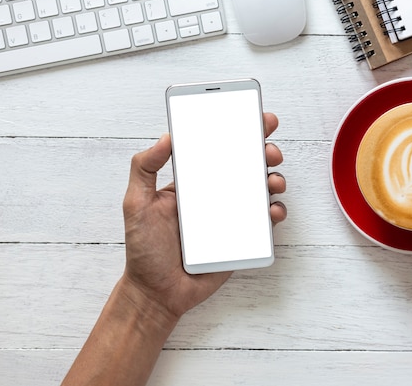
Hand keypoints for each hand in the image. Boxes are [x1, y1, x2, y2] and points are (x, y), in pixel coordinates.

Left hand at [121, 112, 286, 324]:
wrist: (157, 292)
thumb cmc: (145, 250)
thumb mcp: (136, 204)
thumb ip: (144, 169)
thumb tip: (167, 137)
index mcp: (193, 182)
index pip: (218, 149)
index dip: (238, 131)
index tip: (254, 118)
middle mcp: (215, 195)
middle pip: (246, 166)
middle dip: (263, 152)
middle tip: (269, 150)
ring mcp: (230, 216)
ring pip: (260, 190)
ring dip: (274, 179)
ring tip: (273, 180)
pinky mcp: (242, 238)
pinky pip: (264, 222)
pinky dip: (275, 212)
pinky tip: (273, 210)